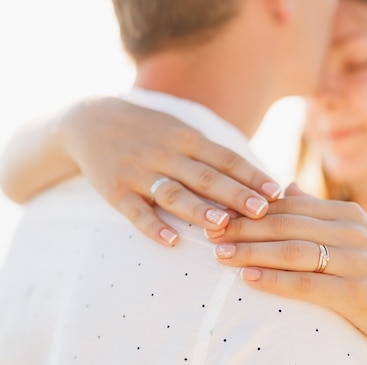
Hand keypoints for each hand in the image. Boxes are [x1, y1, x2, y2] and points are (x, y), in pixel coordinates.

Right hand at [59, 97, 281, 244]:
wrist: (89, 120)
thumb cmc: (151, 131)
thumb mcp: (182, 132)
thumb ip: (213, 155)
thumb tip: (256, 179)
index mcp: (187, 139)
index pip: (226, 158)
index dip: (251, 175)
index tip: (277, 192)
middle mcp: (166, 154)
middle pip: (205, 176)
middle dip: (234, 193)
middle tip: (261, 211)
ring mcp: (140, 172)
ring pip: (173, 192)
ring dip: (198, 209)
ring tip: (222, 224)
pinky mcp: (115, 190)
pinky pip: (135, 211)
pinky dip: (152, 226)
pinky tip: (170, 240)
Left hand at [210, 184, 366, 352]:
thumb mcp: (353, 235)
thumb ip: (317, 212)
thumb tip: (285, 187)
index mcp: (347, 214)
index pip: (289, 206)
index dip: (250, 209)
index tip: (218, 212)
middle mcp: (352, 231)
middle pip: (286, 224)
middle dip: (243, 228)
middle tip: (208, 231)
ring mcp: (356, 260)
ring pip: (293, 251)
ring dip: (252, 252)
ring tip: (219, 255)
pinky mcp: (357, 292)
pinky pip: (307, 284)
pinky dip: (275, 281)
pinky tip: (249, 281)